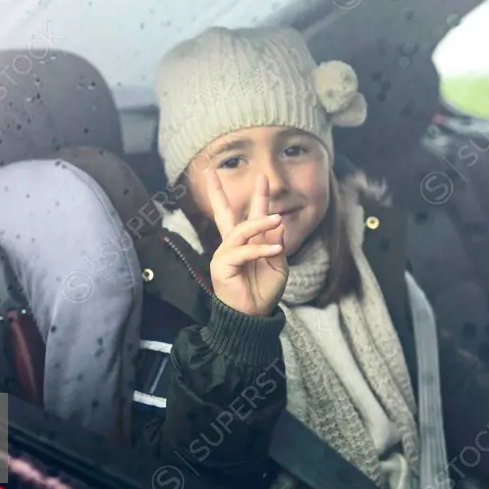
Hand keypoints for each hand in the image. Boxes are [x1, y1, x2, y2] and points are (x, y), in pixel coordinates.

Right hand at [205, 171, 287, 315]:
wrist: (254, 316)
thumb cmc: (264, 292)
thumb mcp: (278, 266)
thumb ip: (276, 244)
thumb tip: (276, 223)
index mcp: (246, 244)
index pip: (249, 216)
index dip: (257, 198)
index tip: (261, 178)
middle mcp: (232, 245)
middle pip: (222, 214)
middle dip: (217, 193)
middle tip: (210, 172)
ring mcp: (224, 254)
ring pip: (240, 231)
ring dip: (260, 223)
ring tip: (277, 219)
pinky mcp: (222, 265)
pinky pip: (242, 251)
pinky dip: (260, 250)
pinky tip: (276, 251)